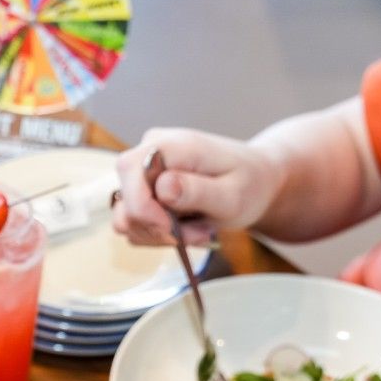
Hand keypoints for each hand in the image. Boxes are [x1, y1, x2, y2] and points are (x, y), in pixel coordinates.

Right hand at [112, 128, 282, 246]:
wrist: (255, 180)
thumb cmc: (249, 183)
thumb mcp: (234, 194)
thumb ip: (198, 191)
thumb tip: (163, 187)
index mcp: (170, 144)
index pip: (129, 170)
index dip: (143, 208)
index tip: (173, 230)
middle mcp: (148, 151)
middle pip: (125, 199)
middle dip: (157, 229)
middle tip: (197, 235)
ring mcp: (142, 172)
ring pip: (126, 217)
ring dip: (159, 236)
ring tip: (197, 231)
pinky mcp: (142, 190)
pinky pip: (135, 223)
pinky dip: (158, 235)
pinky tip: (186, 229)